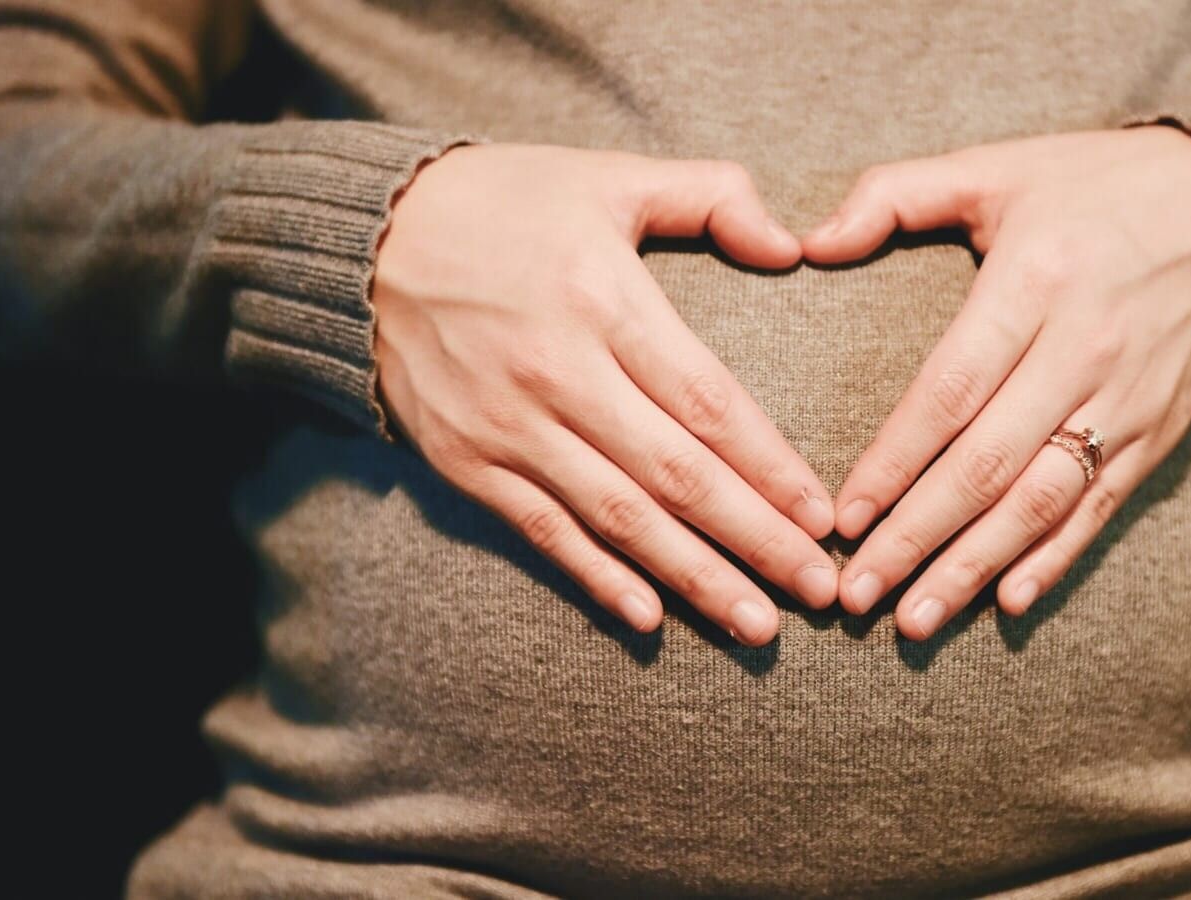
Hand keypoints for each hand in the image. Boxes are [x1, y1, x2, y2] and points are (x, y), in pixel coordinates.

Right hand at [373, 144, 837, 645]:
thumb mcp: (609, 176)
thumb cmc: (505, 203)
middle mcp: (557, 372)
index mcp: (603, 299)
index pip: (707, 402)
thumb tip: (792, 246)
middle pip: (676, 475)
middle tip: (821, 592)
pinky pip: (543, 532)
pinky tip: (651, 619)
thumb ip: (711, 197)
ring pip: (618, 518)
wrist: (366, 238)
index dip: (771, 467)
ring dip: (695, 578)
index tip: (824, 518)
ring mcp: (506, 426)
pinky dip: (597, 578)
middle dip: (757, 540)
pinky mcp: (465, 462)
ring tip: (760, 625)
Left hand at [802, 126, 1190, 638]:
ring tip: (915, 620)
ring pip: (1041, 501)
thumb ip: (894, 196)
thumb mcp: (996, 166)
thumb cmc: (1096, 185)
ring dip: (974, 567)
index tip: (842, 518)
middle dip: (916, 537)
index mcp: (1034, 281)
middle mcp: (1084, 349)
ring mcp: (1128, 397)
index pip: (949, 391)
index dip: (893, 461)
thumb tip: (808, 242)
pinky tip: (1007, 602)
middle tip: (856, 594)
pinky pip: (1102, 506)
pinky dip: (1055, 559)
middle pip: (987, 464)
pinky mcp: (1160, 429)